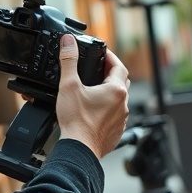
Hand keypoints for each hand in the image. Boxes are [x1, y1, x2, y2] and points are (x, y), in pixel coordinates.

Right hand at [55, 34, 129, 158]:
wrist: (79, 150)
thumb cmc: (76, 121)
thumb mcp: (69, 86)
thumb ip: (69, 61)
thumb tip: (68, 42)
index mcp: (116, 90)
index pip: (118, 65)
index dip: (110, 57)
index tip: (101, 53)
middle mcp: (123, 104)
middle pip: (121, 81)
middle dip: (110, 73)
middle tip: (98, 68)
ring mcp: (121, 119)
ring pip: (119, 99)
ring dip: (110, 91)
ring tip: (95, 88)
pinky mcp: (116, 131)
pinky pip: (116, 115)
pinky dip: (108, 108)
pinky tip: (95, 109)